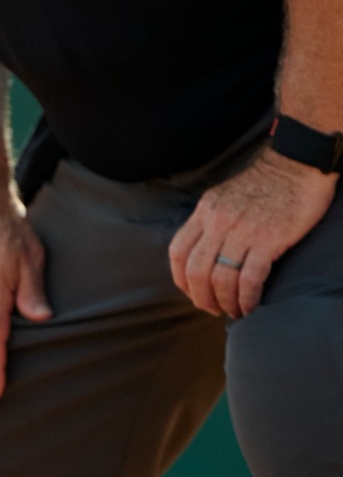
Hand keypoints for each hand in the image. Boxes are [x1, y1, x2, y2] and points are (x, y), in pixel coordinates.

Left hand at [169, 148, 335, 318]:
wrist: (298, 164)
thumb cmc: (265, 184)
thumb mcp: (224, 197)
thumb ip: (210, 222)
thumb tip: (203, 251)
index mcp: (204, 212)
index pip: (177, 252)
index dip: (180, 279)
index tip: (191, 292)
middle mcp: (218, 222)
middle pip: (196, 271)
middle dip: (201, 297)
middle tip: (212, 309)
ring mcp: (243, 231)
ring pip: (221, 278)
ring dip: (225, 302)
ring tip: (233, 312)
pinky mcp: (270, 239)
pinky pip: (249, 278)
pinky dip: (246, 298)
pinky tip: (250, 306)